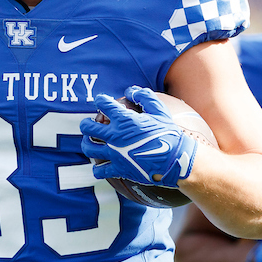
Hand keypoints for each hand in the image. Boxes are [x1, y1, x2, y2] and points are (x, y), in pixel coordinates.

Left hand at [80, 87, 197, 187]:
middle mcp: (115, 136)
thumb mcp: (159, 111)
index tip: (102, 101)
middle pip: (88, 127)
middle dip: (86, 123)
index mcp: (124, 120)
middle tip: (88, 123)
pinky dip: (97, 169)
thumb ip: (144, 97)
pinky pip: (99, 171)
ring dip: (87, 143)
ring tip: (90, 142)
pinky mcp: (118, 169)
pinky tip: (100, 166)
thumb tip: (131, 90)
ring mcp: (114, 154)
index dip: (101, 100)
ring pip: (89, 148)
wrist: (175, 160)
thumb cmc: (169, 133)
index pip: (103, 104)